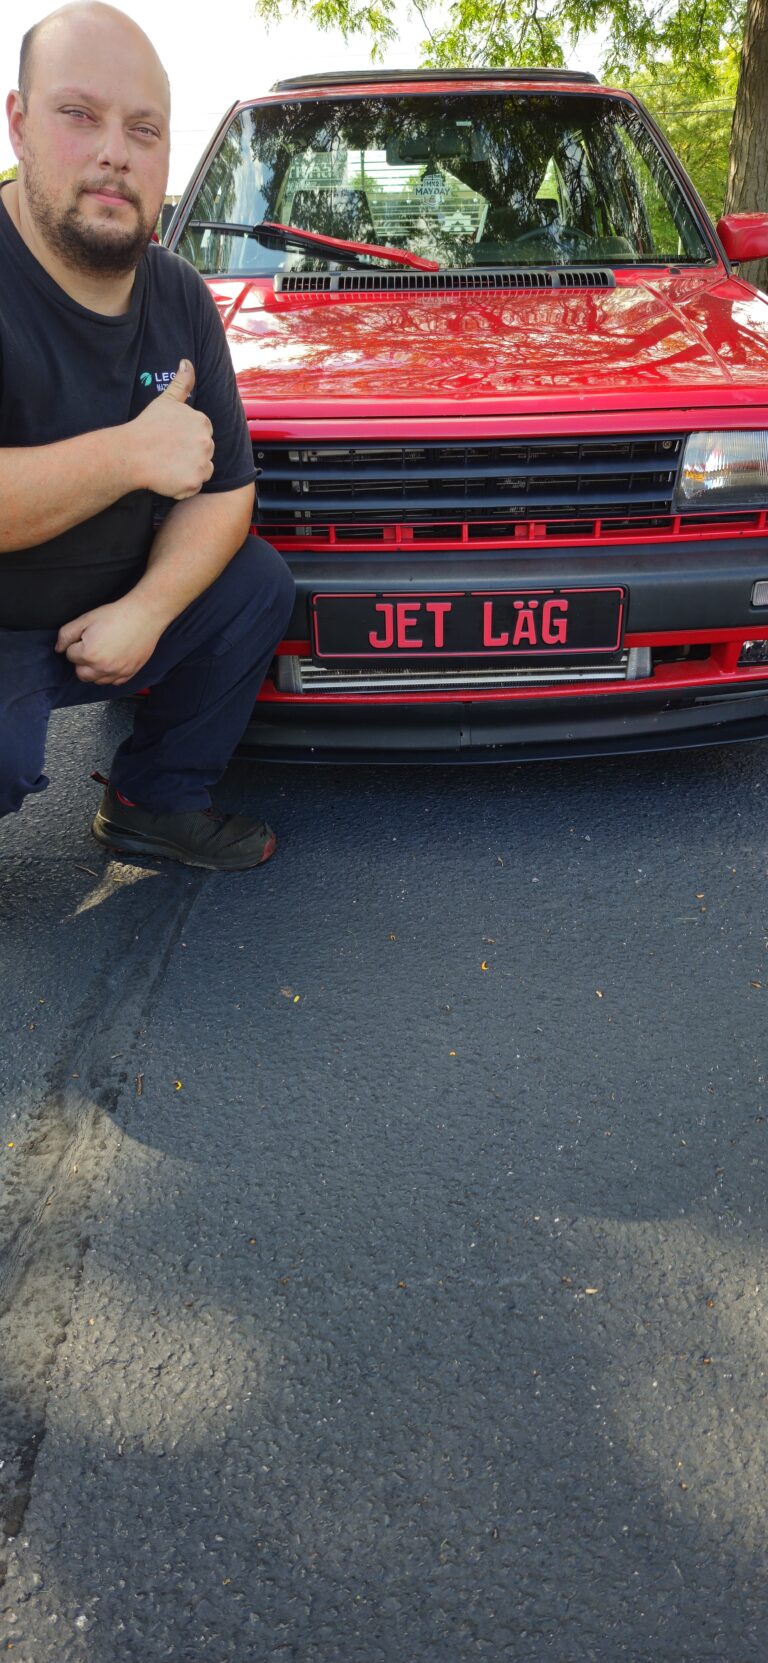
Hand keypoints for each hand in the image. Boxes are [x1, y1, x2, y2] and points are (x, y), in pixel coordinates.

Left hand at [55, 595, 162, 684]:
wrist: (144, 615)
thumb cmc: (116, 615)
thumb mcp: (86, 619)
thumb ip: (66, 634)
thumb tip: (58, 649)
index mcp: (89, 654)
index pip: (70, 656)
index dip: (76, 644)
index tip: (85, 636)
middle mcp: (102, 668)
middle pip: (81, 673)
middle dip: (81, 662)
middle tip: (91, 647)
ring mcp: (117, 672)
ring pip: (96, 681)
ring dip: (94, 670)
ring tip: (101, 654)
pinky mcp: (129, 673)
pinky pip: (113, 682)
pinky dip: (110, 675)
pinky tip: (113, 661)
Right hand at [129, 359, 214, 499]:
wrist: (131, 453)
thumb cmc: (147, 426)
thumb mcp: (166, 400)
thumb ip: (182, 383)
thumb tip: (187, 362)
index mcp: (202, 421)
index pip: (203, 433)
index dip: (186, 438)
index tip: (171, 439)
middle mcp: (206, 441)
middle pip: (205, 452)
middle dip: (189, 454)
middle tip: (167, 452)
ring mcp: (202, 462)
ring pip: (202, 470)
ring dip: (188, 470)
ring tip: (167, 464)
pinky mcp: (194, 481)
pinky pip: (193, 487)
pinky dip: (182, 486)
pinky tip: (167, 477)